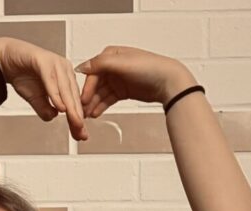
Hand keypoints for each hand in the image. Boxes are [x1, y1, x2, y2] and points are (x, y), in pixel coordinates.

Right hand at [0, 37, 86, 140]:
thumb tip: (53, 117)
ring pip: (65, 89)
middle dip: (77, 116)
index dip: (77, 120)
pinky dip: (55, 95)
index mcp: (66, 78)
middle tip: (81, 132)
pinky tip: (59, 107)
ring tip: (75, 122)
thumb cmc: (22, 75)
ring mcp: (55, 63)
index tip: (81, 135)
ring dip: (70, 108)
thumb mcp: (36, 99)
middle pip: (73, 96)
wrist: (5, 60)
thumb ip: (46, 109)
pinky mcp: (43, 60)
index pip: (74, 102)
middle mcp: (64, 70)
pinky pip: (51, 80)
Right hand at [76, 46, 196, 117]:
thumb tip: (82, 67)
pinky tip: (96, 112)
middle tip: (82, 110)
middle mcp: (113, 66)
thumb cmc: (149, 68)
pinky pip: (108, 99)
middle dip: (88, 97)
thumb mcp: (122, 62)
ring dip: (93, 103)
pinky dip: (102, 106)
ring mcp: (119, 79)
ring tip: (88, 115)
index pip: (93, 71)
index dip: (87, 86)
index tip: (83, 99)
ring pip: (101, 93)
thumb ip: (100, 64)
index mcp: (111, 55)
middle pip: (95, 83)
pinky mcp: (124, 91)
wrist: (168, 82)